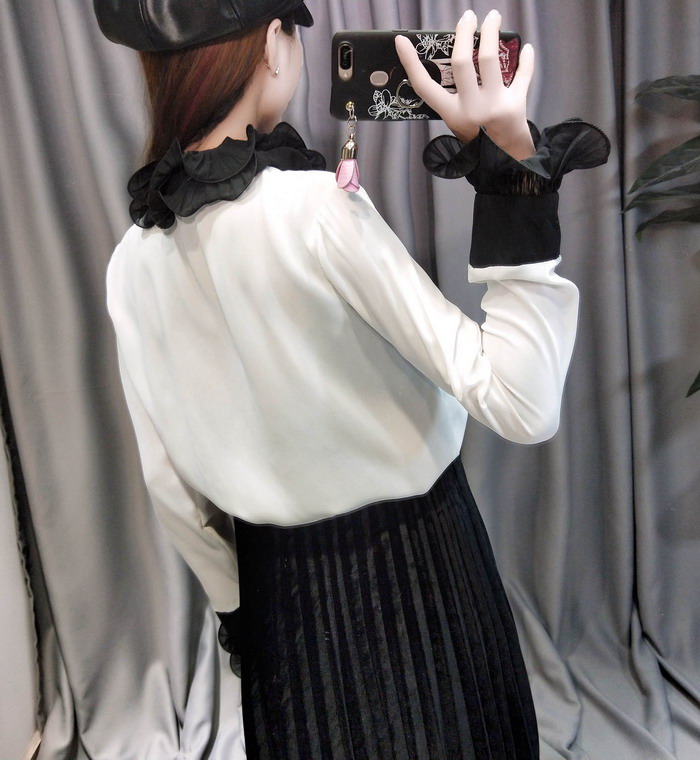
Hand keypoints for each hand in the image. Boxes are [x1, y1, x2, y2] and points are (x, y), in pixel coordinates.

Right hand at [395, 9, 534, 159]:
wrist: (505, 159)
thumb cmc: (480, 138)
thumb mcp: (459, 121)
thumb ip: (456, 96)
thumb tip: (457, 58)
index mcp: (452, 114)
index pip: (425, 86)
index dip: (411, 63)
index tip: (402, 41)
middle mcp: (470, 109)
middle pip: (461, 62)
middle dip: (464, 33)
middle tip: (468, 16)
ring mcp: (493, 106)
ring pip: (489, 60)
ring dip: (491, 33)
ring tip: (493, 17)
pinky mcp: (515, 105)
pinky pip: (522, 76)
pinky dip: (526, 60)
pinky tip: (526, 48)